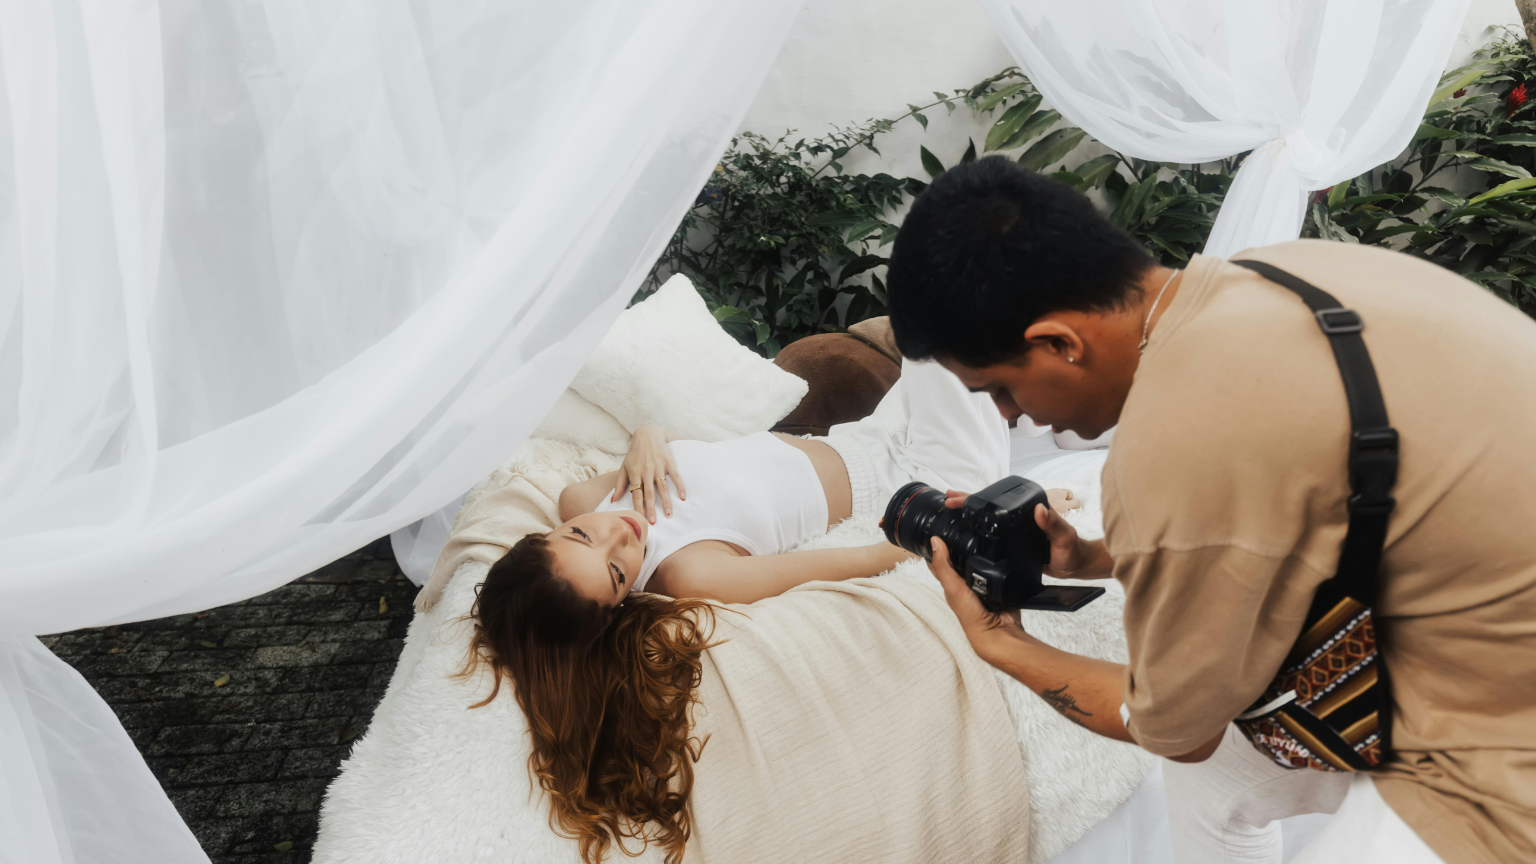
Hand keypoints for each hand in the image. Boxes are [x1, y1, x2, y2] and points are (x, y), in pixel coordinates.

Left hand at [612, 425, 686, 522]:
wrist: (647, 434)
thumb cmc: (634, 453)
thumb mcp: (624, 467)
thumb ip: (619, 484)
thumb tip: (613, 501)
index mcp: (635, 473)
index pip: (636, 494)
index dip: (638, 507)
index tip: (640, 519)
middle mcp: (647, 471)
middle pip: (649, 493)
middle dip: (651, 508)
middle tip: (653, 522)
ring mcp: (659, 467)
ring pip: (663, 487)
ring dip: (666, 502)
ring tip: (669, 514)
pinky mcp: (669, 462)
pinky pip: (675, 477)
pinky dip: (680, 487)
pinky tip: (682, 497)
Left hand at [927, 536, 1027, 664]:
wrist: (997, 629)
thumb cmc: (971, 614)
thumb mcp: (953, 587)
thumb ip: (944, 566)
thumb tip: (934, 541)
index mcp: (952, 582)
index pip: (942, 559)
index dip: (939, 545)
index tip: (939, 528)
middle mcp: (966, 581)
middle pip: (963, 557)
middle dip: (964, 544)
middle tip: (965, 526)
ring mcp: (983, 582)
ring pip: (981, 561)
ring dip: (983, 551)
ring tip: (983, 533)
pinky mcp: (999, 583)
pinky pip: (999, 568)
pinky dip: (1000, 561)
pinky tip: (1001, 550)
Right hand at [946, 488, 1093, 579]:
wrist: (1076, 565)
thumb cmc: (1072, 550)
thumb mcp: (1064, 537)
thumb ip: (1053, 523)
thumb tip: (1039, 509)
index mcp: (1028, 508)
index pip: (997, 499)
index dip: (976, 498)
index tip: (958, 499)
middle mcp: (1020, 515)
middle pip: (989, 505)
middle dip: (966, 501)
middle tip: (947, 501)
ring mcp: (1015, 527)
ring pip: (988, 517)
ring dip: (969, 514)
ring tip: (950, 511)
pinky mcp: (1013, 540)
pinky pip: (992, 531)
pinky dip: (977, 528)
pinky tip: (966, 531)